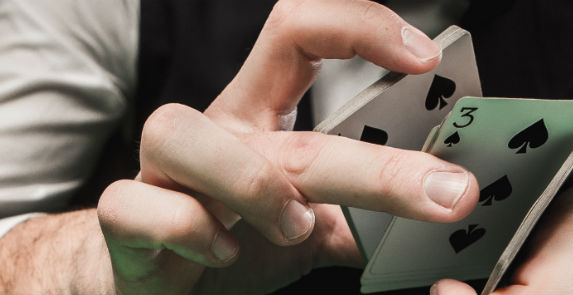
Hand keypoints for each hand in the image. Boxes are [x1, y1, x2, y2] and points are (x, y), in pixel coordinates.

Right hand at [97, 0, 478, 292]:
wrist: (159, 280)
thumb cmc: (236, 240)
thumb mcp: (311, 225)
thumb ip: (364, 216)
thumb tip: (435, 207)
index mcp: (260, 116)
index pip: (299, 34)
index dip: (359, 28)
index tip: (424, 58)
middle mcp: (214, 131)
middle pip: (284, 117)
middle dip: (372, 163)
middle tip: (445, 193)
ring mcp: (163, 172)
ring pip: (181, 134)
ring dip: (254, 185)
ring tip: (295, 225)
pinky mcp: (126, 220)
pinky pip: (136, 207)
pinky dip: (188, 231)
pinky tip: (222, 254)